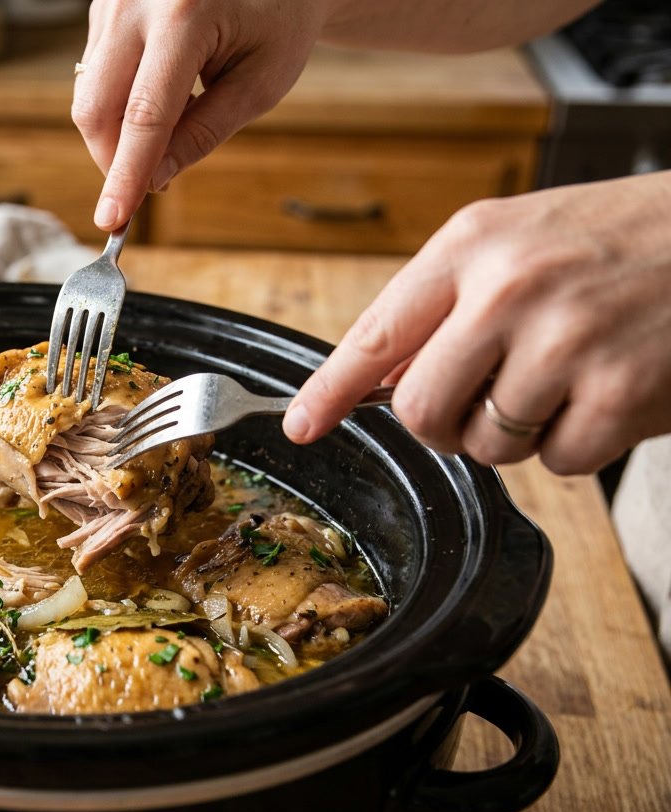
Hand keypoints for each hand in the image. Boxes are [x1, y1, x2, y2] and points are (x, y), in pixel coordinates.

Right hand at [72, 0, 325, 230]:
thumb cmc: (277, 22)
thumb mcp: (257, 85)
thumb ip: (203, 134)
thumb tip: (155, 179)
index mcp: (184, 14)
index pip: (143, 116)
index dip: (125, 175)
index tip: (112, 219)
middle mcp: (136, 1)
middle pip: (95, 108)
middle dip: (114, 159)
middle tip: (153, 181)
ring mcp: (113, 0)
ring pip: (88, 94)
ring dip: (120, 129)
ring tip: (179, 113)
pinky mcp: (103, 5)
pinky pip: (93, 74)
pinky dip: (119, 102)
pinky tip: (162, 90)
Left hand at [282, 172, 670, 474]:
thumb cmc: (616, 238)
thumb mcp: (515, 241)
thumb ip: (445, 305)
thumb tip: (383, 382)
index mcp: (471, 246)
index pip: (376, 334)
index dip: (329, 391)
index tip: (300, 426)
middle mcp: (510, 289)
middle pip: (421, 411)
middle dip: (442, 425)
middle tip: (479, 403)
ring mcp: (566, 340)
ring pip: (488, 444)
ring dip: (518, 432)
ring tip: (565, 377)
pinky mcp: (622, 390)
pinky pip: (558, 463)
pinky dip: (577, 444)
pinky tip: (606, 392)